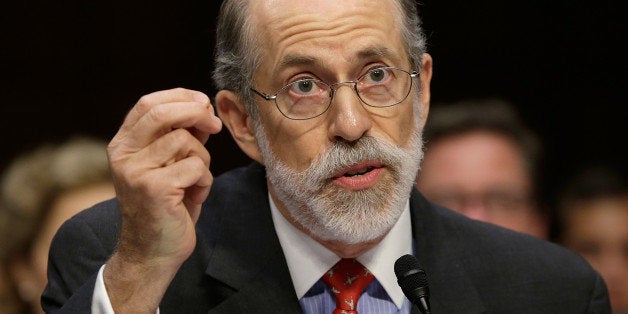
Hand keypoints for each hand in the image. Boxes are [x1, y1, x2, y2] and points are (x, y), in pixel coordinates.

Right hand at [103, 88, 221, 311]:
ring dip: (203, 159)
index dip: (180, 96)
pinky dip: (204, 181)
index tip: (203, 102)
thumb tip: (203, 109)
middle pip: (162, 113)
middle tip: (215, 125)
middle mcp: (123, 155)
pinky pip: (196, 167)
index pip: (148, 103)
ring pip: (185, 141)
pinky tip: (194, 197)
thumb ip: (180, 136)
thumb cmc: (166, 205)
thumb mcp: (169, 164)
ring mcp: (135, 171)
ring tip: (195, 181)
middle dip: (196, 112)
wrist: (153, 252)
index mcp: (123, 144)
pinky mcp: (154, 188)